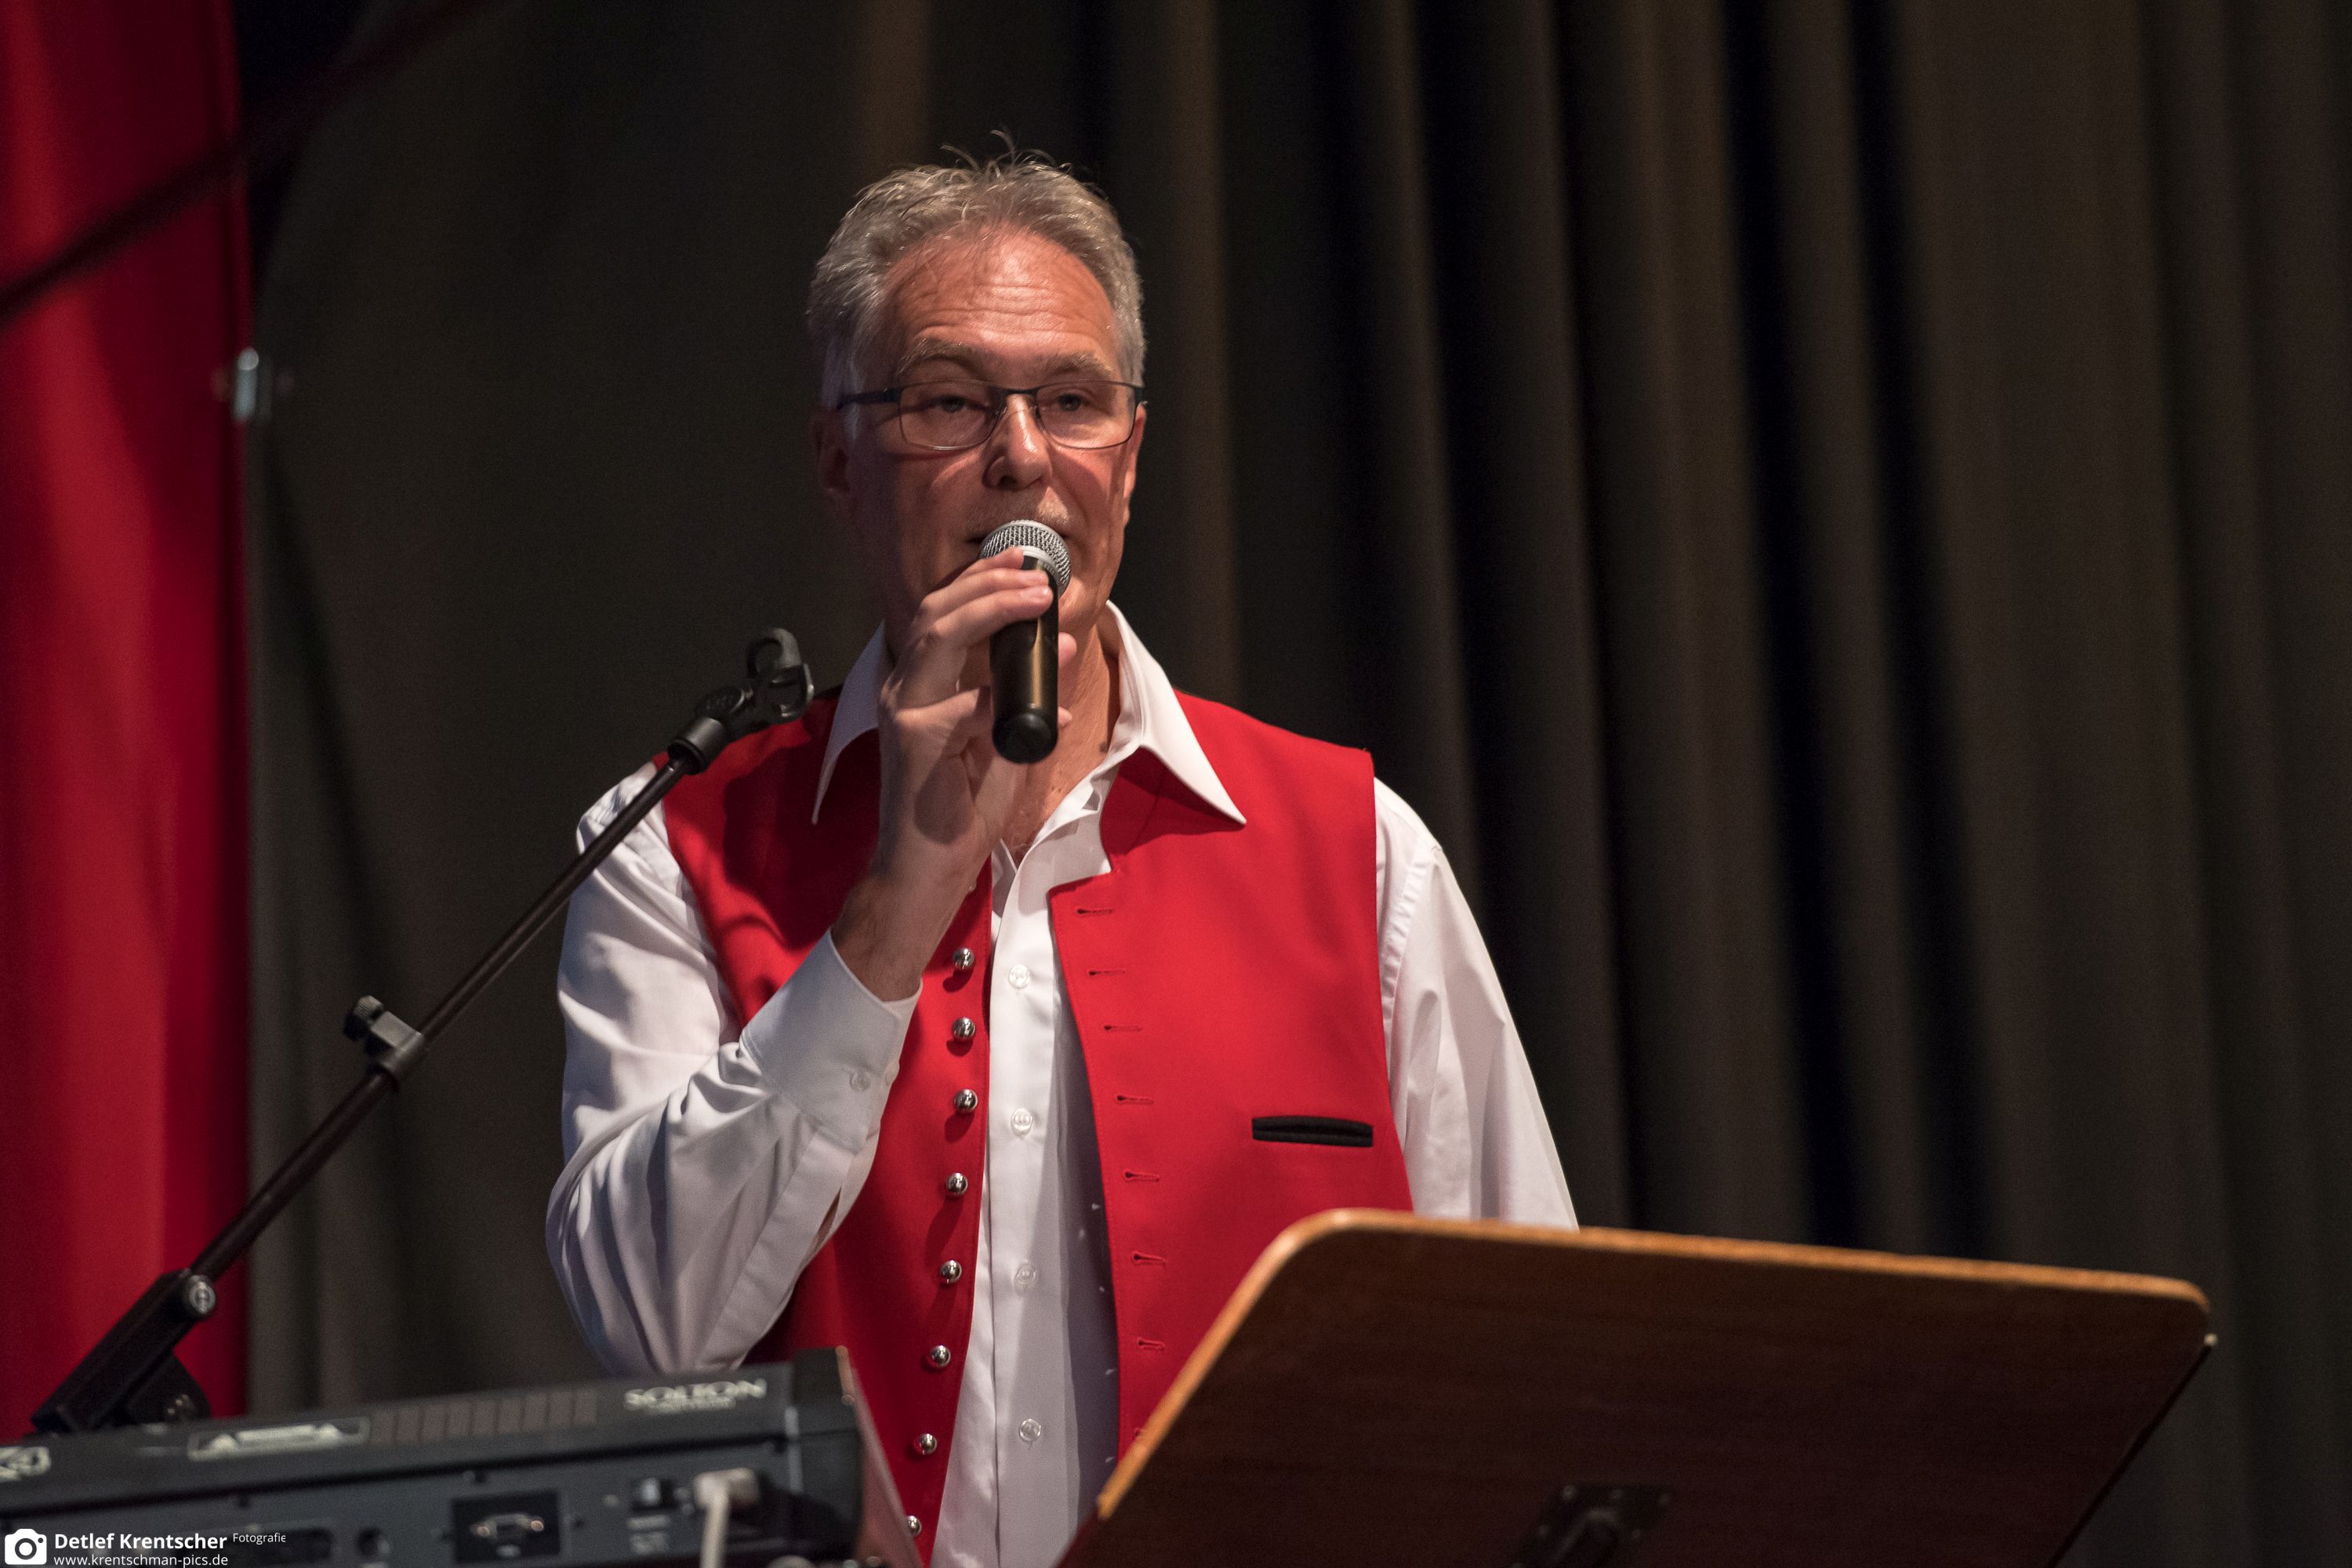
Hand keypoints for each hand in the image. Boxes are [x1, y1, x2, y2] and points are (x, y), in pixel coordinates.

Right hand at [832, 547, 1073, 999]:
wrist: (926, 870)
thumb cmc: (957, 811)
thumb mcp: (1003, 743)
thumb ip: (1025, 698)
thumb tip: (1062, 650)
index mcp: (921, 686)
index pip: (945, 613)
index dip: (982, 579)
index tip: (1024, 560)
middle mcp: (904, 690)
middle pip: (939, 611)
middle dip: (990, 581)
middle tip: (1037, 573)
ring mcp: (904, 713)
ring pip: (939, 636)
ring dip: (991, 609)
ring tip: (1034, 597)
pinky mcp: (914, 742)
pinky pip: (962, 706)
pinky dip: (998, 695)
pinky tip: (1032, 696)